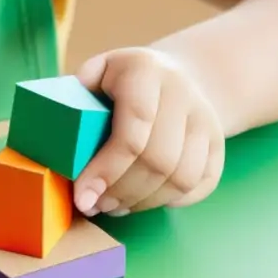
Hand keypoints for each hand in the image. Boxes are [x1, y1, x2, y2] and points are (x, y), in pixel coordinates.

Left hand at [72, 47, 225, 216]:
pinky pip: (199, 185)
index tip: (83, 196)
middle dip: (121, 191)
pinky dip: (168, 201)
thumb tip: (58, 134)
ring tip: (113, 206)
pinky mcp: (219, 144)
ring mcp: (206, 120)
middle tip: (94, 205)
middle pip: (158, 160)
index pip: (132, 130)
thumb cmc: (122, 80)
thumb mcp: (97, 71)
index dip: (106, 169)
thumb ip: (78, 95)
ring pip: (180, 178)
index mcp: (146, 71)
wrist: (177, 74)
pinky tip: (141, 200)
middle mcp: (183, 93)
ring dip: (143, 202)